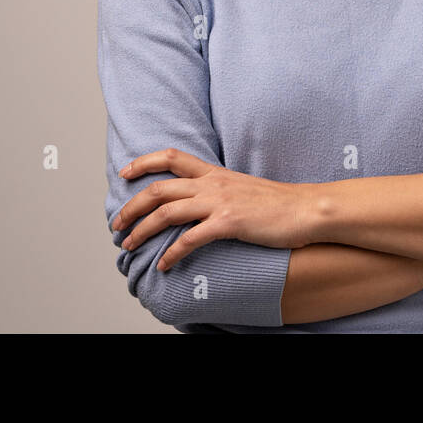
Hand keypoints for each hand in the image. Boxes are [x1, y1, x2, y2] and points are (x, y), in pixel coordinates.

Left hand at [110, 148, 314, 270]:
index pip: (171, 157)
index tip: (124, 173)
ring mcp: (220, 202)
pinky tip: (164, 266)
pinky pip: (190, 239)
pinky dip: (172, 254)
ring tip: (129, 245)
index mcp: (215, 172)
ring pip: (167, 212)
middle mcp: (212, 183)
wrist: (306, 209)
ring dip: (142, 230)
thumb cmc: (278, 203)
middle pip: (159, 188)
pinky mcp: (229, 223)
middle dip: (131, 207)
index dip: (143, 163)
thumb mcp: (242, 188)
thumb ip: (219, 190)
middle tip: (116, 224)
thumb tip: (200, 202)